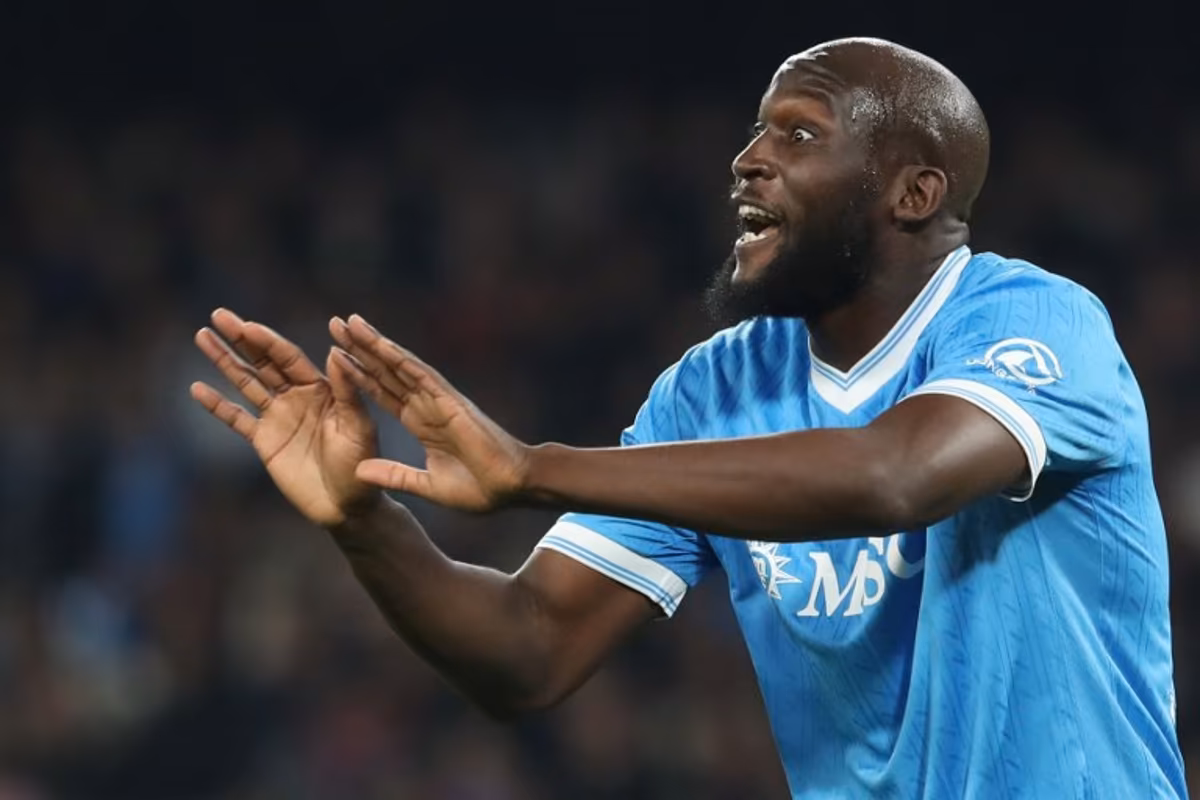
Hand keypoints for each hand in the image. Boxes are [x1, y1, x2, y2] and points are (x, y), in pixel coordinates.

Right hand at [190, 309, 381, 526]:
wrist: (347, 506)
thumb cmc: (361, 464)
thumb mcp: (358, 425)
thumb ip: (347, 391)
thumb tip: (335, 352)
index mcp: (321, 388)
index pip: (288, 358)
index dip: (267, 341)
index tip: (246, 325)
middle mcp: (297, 396)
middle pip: (263, 362)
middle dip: (241, 339)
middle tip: (218, 314)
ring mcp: (279, 417)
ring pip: (246, 383)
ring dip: (224, 360)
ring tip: (202, 336)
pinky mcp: (264, 441)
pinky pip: (237, 419)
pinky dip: (218, 405)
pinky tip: (197, 388)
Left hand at [328, 314, 530, 512]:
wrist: (511, 487)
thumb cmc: (479, 488)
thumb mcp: (426, 485)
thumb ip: (394, 476)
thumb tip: (358, 472)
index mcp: (421, 423)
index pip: (383, 393)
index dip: (359, 375)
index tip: (334, 358)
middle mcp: (426, 405)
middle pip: (386, 372)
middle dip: (360, 349)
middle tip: (335, 324)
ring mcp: (437, 399)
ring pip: (399, 365)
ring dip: (373, 344)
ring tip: (349, 322)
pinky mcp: (449, 400)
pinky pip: (419, 374)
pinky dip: (398, 357)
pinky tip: (379, 343)